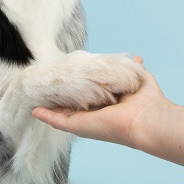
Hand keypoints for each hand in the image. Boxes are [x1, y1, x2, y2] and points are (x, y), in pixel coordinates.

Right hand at [31, 57, 169, 148]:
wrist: (148, 118)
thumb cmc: (148, 101)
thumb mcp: (138, 77)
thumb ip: (133, 68)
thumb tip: (137, 58)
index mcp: (107, 104)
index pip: (90, 95)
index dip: (80, 86)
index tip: (71, 77)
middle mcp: (94, 114)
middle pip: (73, 105)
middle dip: (61, 96)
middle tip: (50, 85)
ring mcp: (84, 121)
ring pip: (62, 113)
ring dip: (50, 105)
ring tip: (38, 95)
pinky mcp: (77, 125)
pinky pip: (56, 120)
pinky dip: (45, 116)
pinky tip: (35, 111)